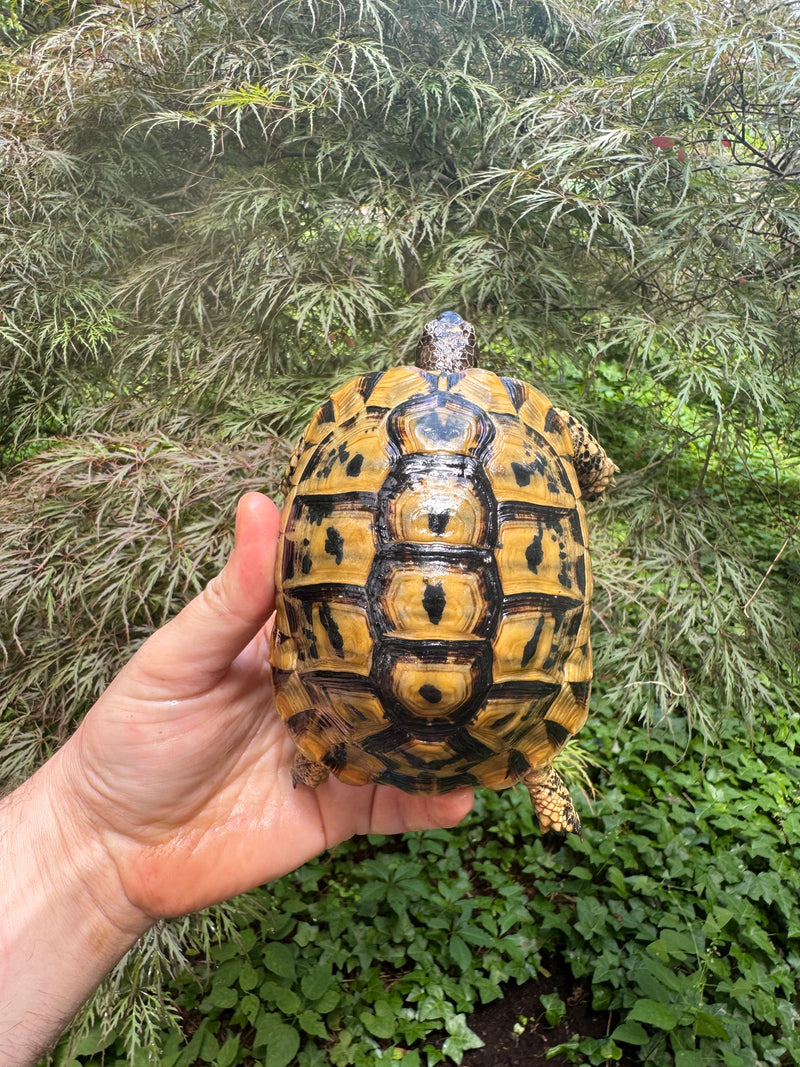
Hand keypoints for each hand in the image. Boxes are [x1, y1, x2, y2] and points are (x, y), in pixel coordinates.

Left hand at [59, 492, 473, 926]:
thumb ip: (232, 597)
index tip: (448, 535)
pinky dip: (431, 802)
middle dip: (442, 650)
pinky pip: (397, 805)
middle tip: (509, 623)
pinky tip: (463, 791)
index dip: (393, 570)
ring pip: (408, 735)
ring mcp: (337, 751)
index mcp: (286, 643)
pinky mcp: (338, 811)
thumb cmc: (131, 738)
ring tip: (508, 708)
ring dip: (452, 727)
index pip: (351, 598)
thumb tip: (260, 502)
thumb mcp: (178, 659)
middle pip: (392, 666)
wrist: (111, 850)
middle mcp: (322, 692)